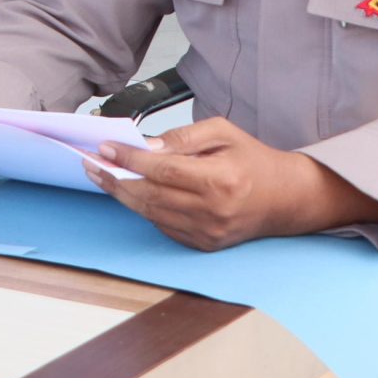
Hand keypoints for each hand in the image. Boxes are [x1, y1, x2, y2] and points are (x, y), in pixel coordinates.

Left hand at [84, 117, 377, 251]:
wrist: (286, 198)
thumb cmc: (253, 160)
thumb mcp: (222, 133)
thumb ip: (183, 137)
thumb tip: (147, 146)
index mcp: (220, 179)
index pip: (163, 170)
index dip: (130, 159)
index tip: (106, 148)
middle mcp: (213, 211)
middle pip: (150, 196)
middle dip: (115, 179)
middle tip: (91, 164)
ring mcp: (208, 232)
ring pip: (152, 213)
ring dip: (122, 195)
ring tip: (102, 176)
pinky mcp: (204, 244)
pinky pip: (163, 226)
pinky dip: (144, 209)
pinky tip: (130, 192)